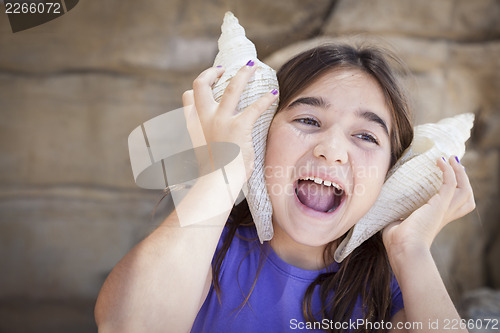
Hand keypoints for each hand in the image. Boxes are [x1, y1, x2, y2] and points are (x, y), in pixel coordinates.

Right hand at [182, 63, 277, 178]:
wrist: (218, 181)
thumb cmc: (214, 171)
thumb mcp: (202, 151)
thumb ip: (206, 138)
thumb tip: (215, 137)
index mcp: (193, 124)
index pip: (188, 97)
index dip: (197, 88)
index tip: (208, 83)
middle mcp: (204, 118)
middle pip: (201, 84)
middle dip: (212, 72)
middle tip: (223, 68)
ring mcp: (221, 120)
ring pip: (232, 87)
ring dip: (243, 74)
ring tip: (252, 67)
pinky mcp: (239, 126)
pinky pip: (255, 107)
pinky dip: (266, 99)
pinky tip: (273, 93)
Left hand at [382, 156, 475, 255]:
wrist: (404, 250)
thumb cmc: (397, 243)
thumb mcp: (396, 224)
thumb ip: (394, 215)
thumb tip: (382, 207)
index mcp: (435, 220)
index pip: (453, 205)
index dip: (454, 190)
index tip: (447, 176)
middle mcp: (443, 215)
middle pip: (466, 197)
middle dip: (463, 180)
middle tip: (454, 165)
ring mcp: (443, 210)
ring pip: (464, 189)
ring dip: (459, 172)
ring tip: (449, 158)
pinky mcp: (440, 205)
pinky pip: (450, 183)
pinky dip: (448, 170)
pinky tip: (440, 160)